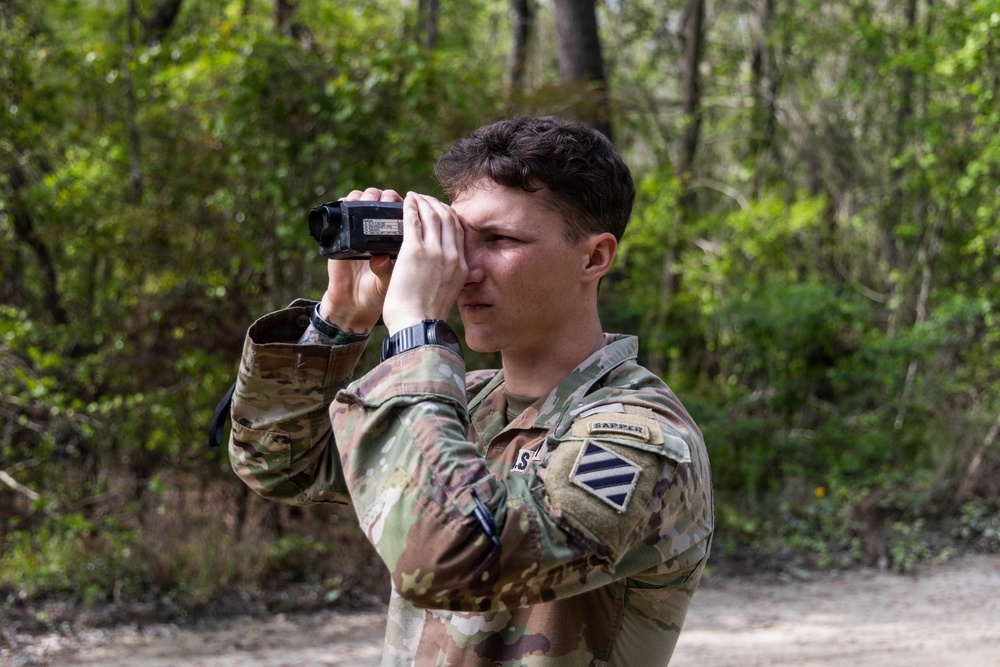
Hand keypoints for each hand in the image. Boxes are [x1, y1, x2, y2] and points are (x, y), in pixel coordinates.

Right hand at [318, 187, 399, 332]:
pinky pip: (342, 212)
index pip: (404, 213)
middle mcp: (379, 232)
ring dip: (367, 196)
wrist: (355, 305)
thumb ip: (388, 270)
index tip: (411, 200)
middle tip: (389, 199)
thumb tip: (382, 257)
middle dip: (386, 196)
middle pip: (384, 202)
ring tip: (370, 198)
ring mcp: (360, 232)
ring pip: (364, 202)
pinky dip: (345, 202)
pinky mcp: (342, 236)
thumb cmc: (379, 293)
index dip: (407, 203)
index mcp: (397, 239)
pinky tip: (350, 201)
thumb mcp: (389, 282)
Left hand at [381, 192, 467, 334]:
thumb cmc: (426, 317)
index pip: (459, 230)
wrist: (418, 327)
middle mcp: (452, 256)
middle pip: (448, 218)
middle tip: (423, 198)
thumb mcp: (449, 294)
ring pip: (432, 215)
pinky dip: (410, 207)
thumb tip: (448, 272)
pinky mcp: (414, 252)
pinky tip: (405, 201)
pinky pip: (413, 220)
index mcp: (462, 266)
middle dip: (435, 203)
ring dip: (422, 201)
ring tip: (413, 196)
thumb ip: (450, 278)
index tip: (438, 209)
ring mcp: (434, 252)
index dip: (449, 215)